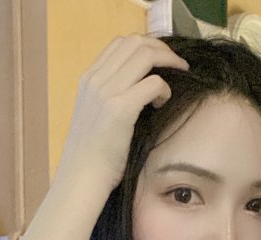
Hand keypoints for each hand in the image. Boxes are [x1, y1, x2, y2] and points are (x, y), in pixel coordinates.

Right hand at [58, 35, 188, 191]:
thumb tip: (138, 86)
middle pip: (135, 42)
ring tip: (177, 78)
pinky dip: (164, 89)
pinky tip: (162, 104)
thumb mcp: (95, 116)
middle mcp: (96, 79)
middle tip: (177, 65)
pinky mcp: (121, 109)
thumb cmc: (93, 154)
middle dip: (162, 49)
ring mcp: (107, 92)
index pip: (120, 43)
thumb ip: (110, 96)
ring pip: (146, 56)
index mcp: (89, 79)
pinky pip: (153, 83)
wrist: (83, 176)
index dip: (146, 45)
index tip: (161, 59)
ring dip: (168, 63)